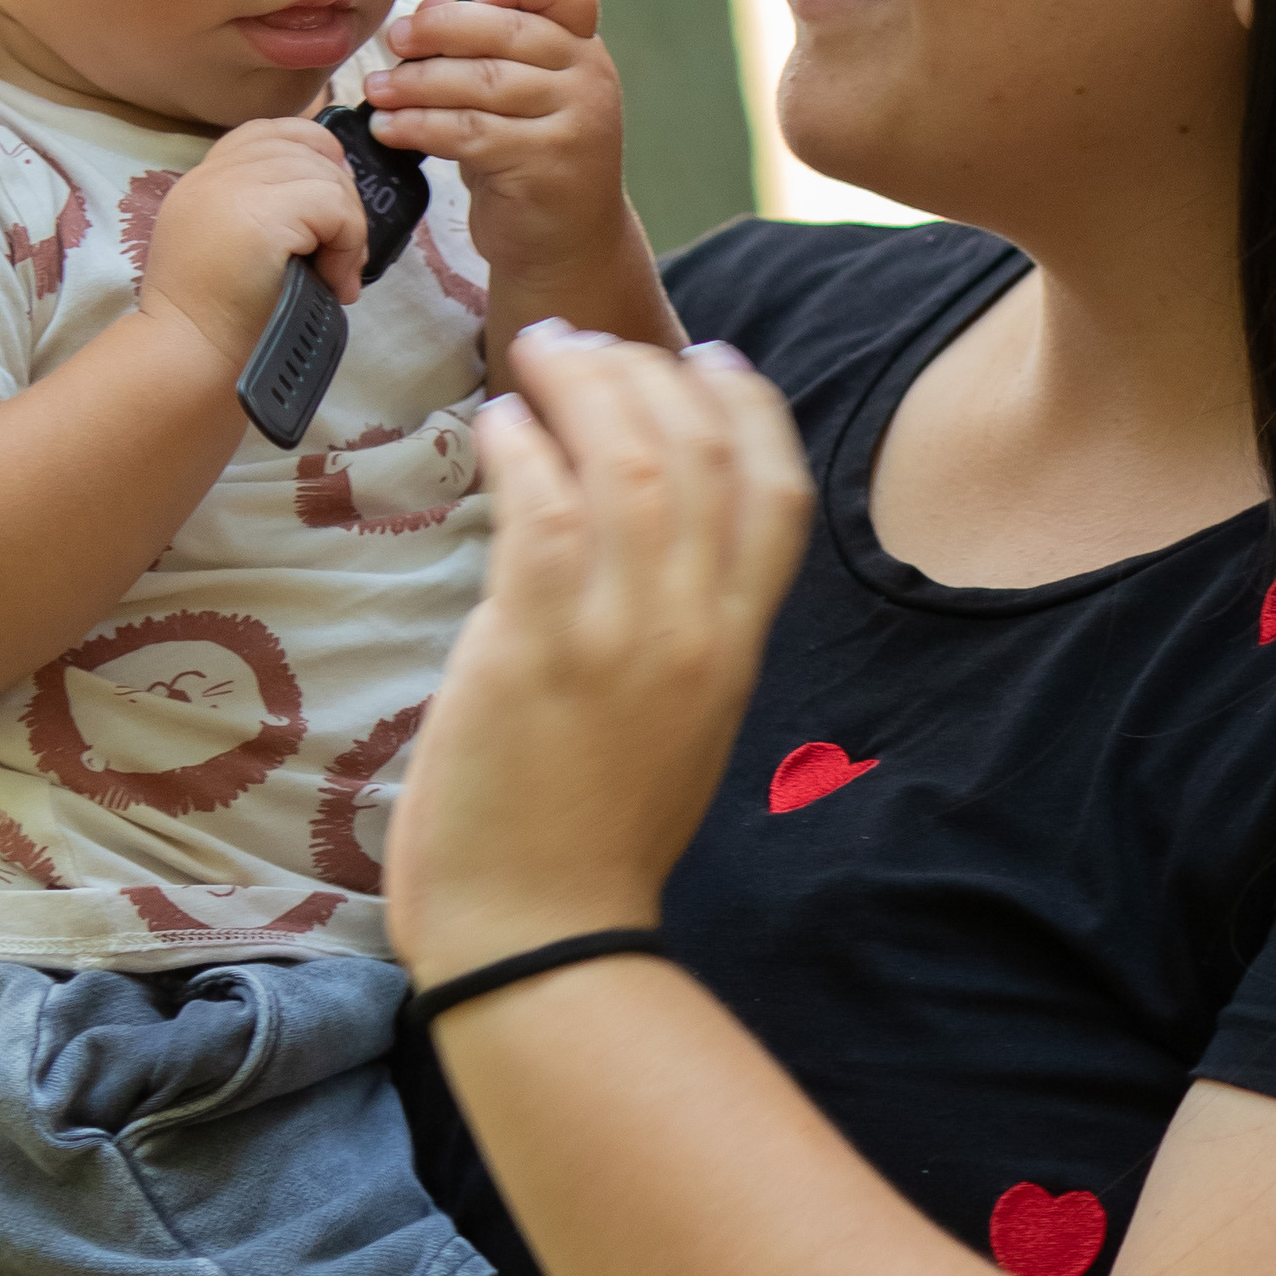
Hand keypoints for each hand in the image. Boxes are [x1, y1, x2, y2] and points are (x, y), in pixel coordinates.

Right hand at [138, 118, 367, 373]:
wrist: (190, 361)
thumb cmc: (219, 321)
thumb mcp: (232, 247)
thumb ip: (266, 207)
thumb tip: (338, 186)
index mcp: (206, 179)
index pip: (272, 131)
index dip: (315, 154)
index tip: (328, 206)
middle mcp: (215, 175)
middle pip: (308, 147)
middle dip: (341, 197)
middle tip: (341, 255)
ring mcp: (234, 190)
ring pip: (328, 177)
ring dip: (349, 228)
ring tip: (336, 275)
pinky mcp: (261, 217)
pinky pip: (334, 206)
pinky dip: (348, 244)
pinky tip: (335, 283)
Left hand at [362, 0, 631, 304]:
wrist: (567, 244)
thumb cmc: (530, 159)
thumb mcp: (514, 99)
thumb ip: (483, 52)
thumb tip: (429, 6)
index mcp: (583, 49)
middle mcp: (589, 79)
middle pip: (508, 32)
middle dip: (439, 31)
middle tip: (393, 41)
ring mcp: (574, 123)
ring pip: (482, 84)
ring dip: (417, 83)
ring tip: (377, 91)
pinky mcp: (545, 165)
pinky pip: (469, 133)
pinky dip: (419, 126)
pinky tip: (389, 127)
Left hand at [386, 328, 813, 982]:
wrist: (541, 936)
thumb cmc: (590, 841)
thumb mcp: (672, 724)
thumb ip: (671, 634)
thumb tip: (630, 547)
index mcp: (737, 647)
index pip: (778, 491)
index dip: (749, 405)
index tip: (708, 355)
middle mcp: (696, 628)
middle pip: (702, 450)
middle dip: (648, 370)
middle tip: (585, 340)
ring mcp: (621, 636)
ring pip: (629, 459)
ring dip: (581, 384)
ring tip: (534, 353)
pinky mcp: (536, 646)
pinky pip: (542, 507)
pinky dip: (522, 446)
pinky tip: (498, 427)